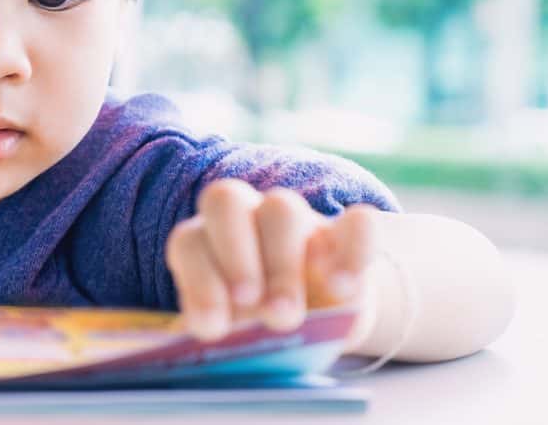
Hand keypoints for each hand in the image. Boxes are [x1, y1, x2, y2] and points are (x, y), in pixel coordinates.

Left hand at [165, 178, 376, 340]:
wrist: (321, 326)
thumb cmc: (261, 332)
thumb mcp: (235, 340)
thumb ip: (219, 336)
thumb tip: (192, 347)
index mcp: (208, 241)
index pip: (190, 240)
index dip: (197, 281)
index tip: (210, 328)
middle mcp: (247, 218)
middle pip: (228, 202)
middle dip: (235, 256)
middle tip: (249, 307)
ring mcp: (298, 220)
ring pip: (281, 208)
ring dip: (281, 265)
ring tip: (285, 318)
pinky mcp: (347, 233)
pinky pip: (357, 222)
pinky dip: (351, 251)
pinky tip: (342, 289)